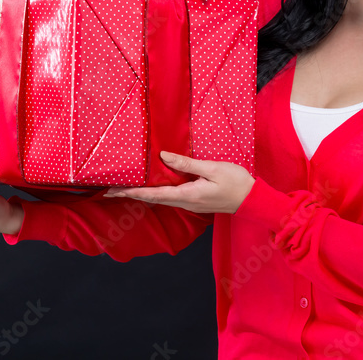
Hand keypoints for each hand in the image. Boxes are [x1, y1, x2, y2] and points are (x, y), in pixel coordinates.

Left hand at [102, 151, 255, 213]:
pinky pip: (169, 197)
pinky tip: (151, 186)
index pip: (152, 194)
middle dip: (130, 194)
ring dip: (141, 194)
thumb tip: (163, 158)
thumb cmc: (236, 182)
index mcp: (187, 195)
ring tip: (124, 188)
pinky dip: (155, 192)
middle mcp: (184, 202)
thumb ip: (187, 164)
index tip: (113, 191)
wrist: (253, 200)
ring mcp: (189, 203)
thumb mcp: (212, 169)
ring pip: (159, 199)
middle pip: (151, 199)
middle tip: (109, 191)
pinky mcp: (194, 200)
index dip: (131, 192)